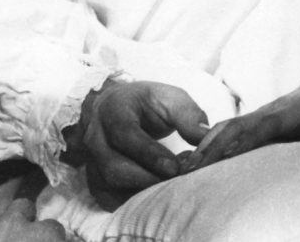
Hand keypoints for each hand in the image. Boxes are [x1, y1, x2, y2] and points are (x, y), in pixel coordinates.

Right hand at [64, 80, 209, 209]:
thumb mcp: (170, 98)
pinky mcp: (96, 181)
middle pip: (115, 167)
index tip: (174, 167)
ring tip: (172, 182)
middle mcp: (95, 138)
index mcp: (113, 111)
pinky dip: (134, 200)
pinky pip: (111, 199)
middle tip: (178, 179)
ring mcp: (92, 162)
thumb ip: (188, 116)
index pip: (125, 134)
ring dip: (143, 190)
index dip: (149, 153)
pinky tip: (157, 191)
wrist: (117, 108)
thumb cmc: (147, 103)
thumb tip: (207, 138)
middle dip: (148, 178)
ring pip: (111, 187)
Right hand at [180, 79, 299, 171]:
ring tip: (187, 168)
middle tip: (191, 170)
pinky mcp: (259, 119)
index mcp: (290, 110)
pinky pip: (232, 129)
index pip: (261, 126)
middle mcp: (270, 110)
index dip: (241, 141)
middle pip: (235, 127)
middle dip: (212, 148)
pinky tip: (198, 158)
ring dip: (207, 146)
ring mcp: (262, 113)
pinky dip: (212, 142)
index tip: (222, 158)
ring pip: (228, 127)